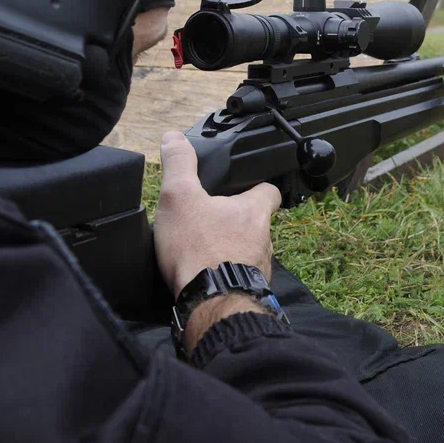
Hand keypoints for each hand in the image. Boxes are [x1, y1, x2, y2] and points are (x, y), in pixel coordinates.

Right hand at [154, 131, 280, 297]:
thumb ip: (179, 164)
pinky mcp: (248, 292)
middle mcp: (263, 239)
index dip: (257, 185)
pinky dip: (225, 275)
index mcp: (253, 211)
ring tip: (204, 250)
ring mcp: (258, 268)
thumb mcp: (180, 196)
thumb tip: (174, 138)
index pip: (269, 190)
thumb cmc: (198, 249)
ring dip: (231, 250)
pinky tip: (204, 276)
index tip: (244, 185)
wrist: (209, 303)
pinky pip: (239, 278)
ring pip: (248, 252)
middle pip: (256, 223)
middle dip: (237, 222)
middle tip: (211, 221)